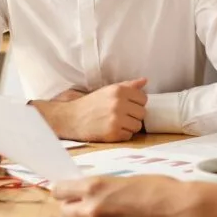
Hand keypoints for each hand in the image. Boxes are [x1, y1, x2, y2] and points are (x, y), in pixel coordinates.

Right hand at [33, 78, 147, 141]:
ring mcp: (116, 119)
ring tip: (117, 123)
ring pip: (137, 126)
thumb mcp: (108, 90)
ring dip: (129, 126)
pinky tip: (112, 129)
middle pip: (142, 113)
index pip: (143, 98)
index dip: (137, 103)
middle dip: (134, 115)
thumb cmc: (91, 103)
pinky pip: (129, 136)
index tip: (127, 106)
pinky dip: (122, 135)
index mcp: (119, 90)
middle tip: (121, 115)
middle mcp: (118, 103)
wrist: (72, 118)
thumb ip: (128, 85)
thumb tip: (145, 81)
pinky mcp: (113, 133)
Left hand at [52, 175, 193, 216]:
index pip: (59, 191)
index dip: (61, 191)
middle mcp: (93, 208)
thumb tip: (90, 191)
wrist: (178, 209)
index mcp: (94, 187)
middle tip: (86, 203)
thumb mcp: (125, 179)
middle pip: (65, 211)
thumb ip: (103, 187)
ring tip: (119, 212)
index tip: (64, 191)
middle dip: (73, 207)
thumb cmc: (158, 188)